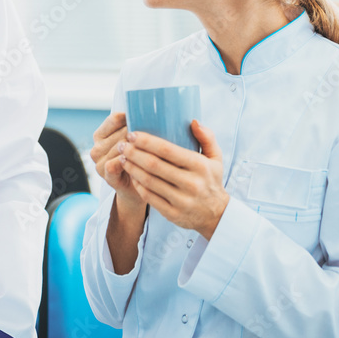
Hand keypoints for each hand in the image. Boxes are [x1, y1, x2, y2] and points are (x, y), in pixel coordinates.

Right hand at [90, 112, 143, 211]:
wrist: (138, 188)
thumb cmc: (138, 160)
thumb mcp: (135, 141)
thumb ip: (136, 128)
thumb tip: (151, 112)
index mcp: (101, 135)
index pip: (114, 119)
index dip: (131, 118)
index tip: (148, 119)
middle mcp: (97, 148)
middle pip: (119, 133)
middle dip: (137, 134)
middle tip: (155, 134)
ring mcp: (99, 163)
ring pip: (118, 148)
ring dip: (135, 148)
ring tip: (151, 147)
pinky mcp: (106, 176)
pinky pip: (114, 164)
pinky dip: (127, 162)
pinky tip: (139, 161)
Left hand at [121, 120, 228, 239]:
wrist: (216, 215)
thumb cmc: (211, 181)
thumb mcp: (216, 158)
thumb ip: (207, 138)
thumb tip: (193, 121)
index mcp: (200, 166)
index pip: (167, 150)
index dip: (146, 141)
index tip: (133, 134)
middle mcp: (190, 183)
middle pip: (153, 165)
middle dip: (134, 153)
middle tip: (122, 144)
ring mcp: (181, 200)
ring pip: (148, 181)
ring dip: (132, 167)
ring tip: (122, 157)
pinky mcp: (172, 214)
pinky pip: (149, 197)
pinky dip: (137, 184)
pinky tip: (131, 175)